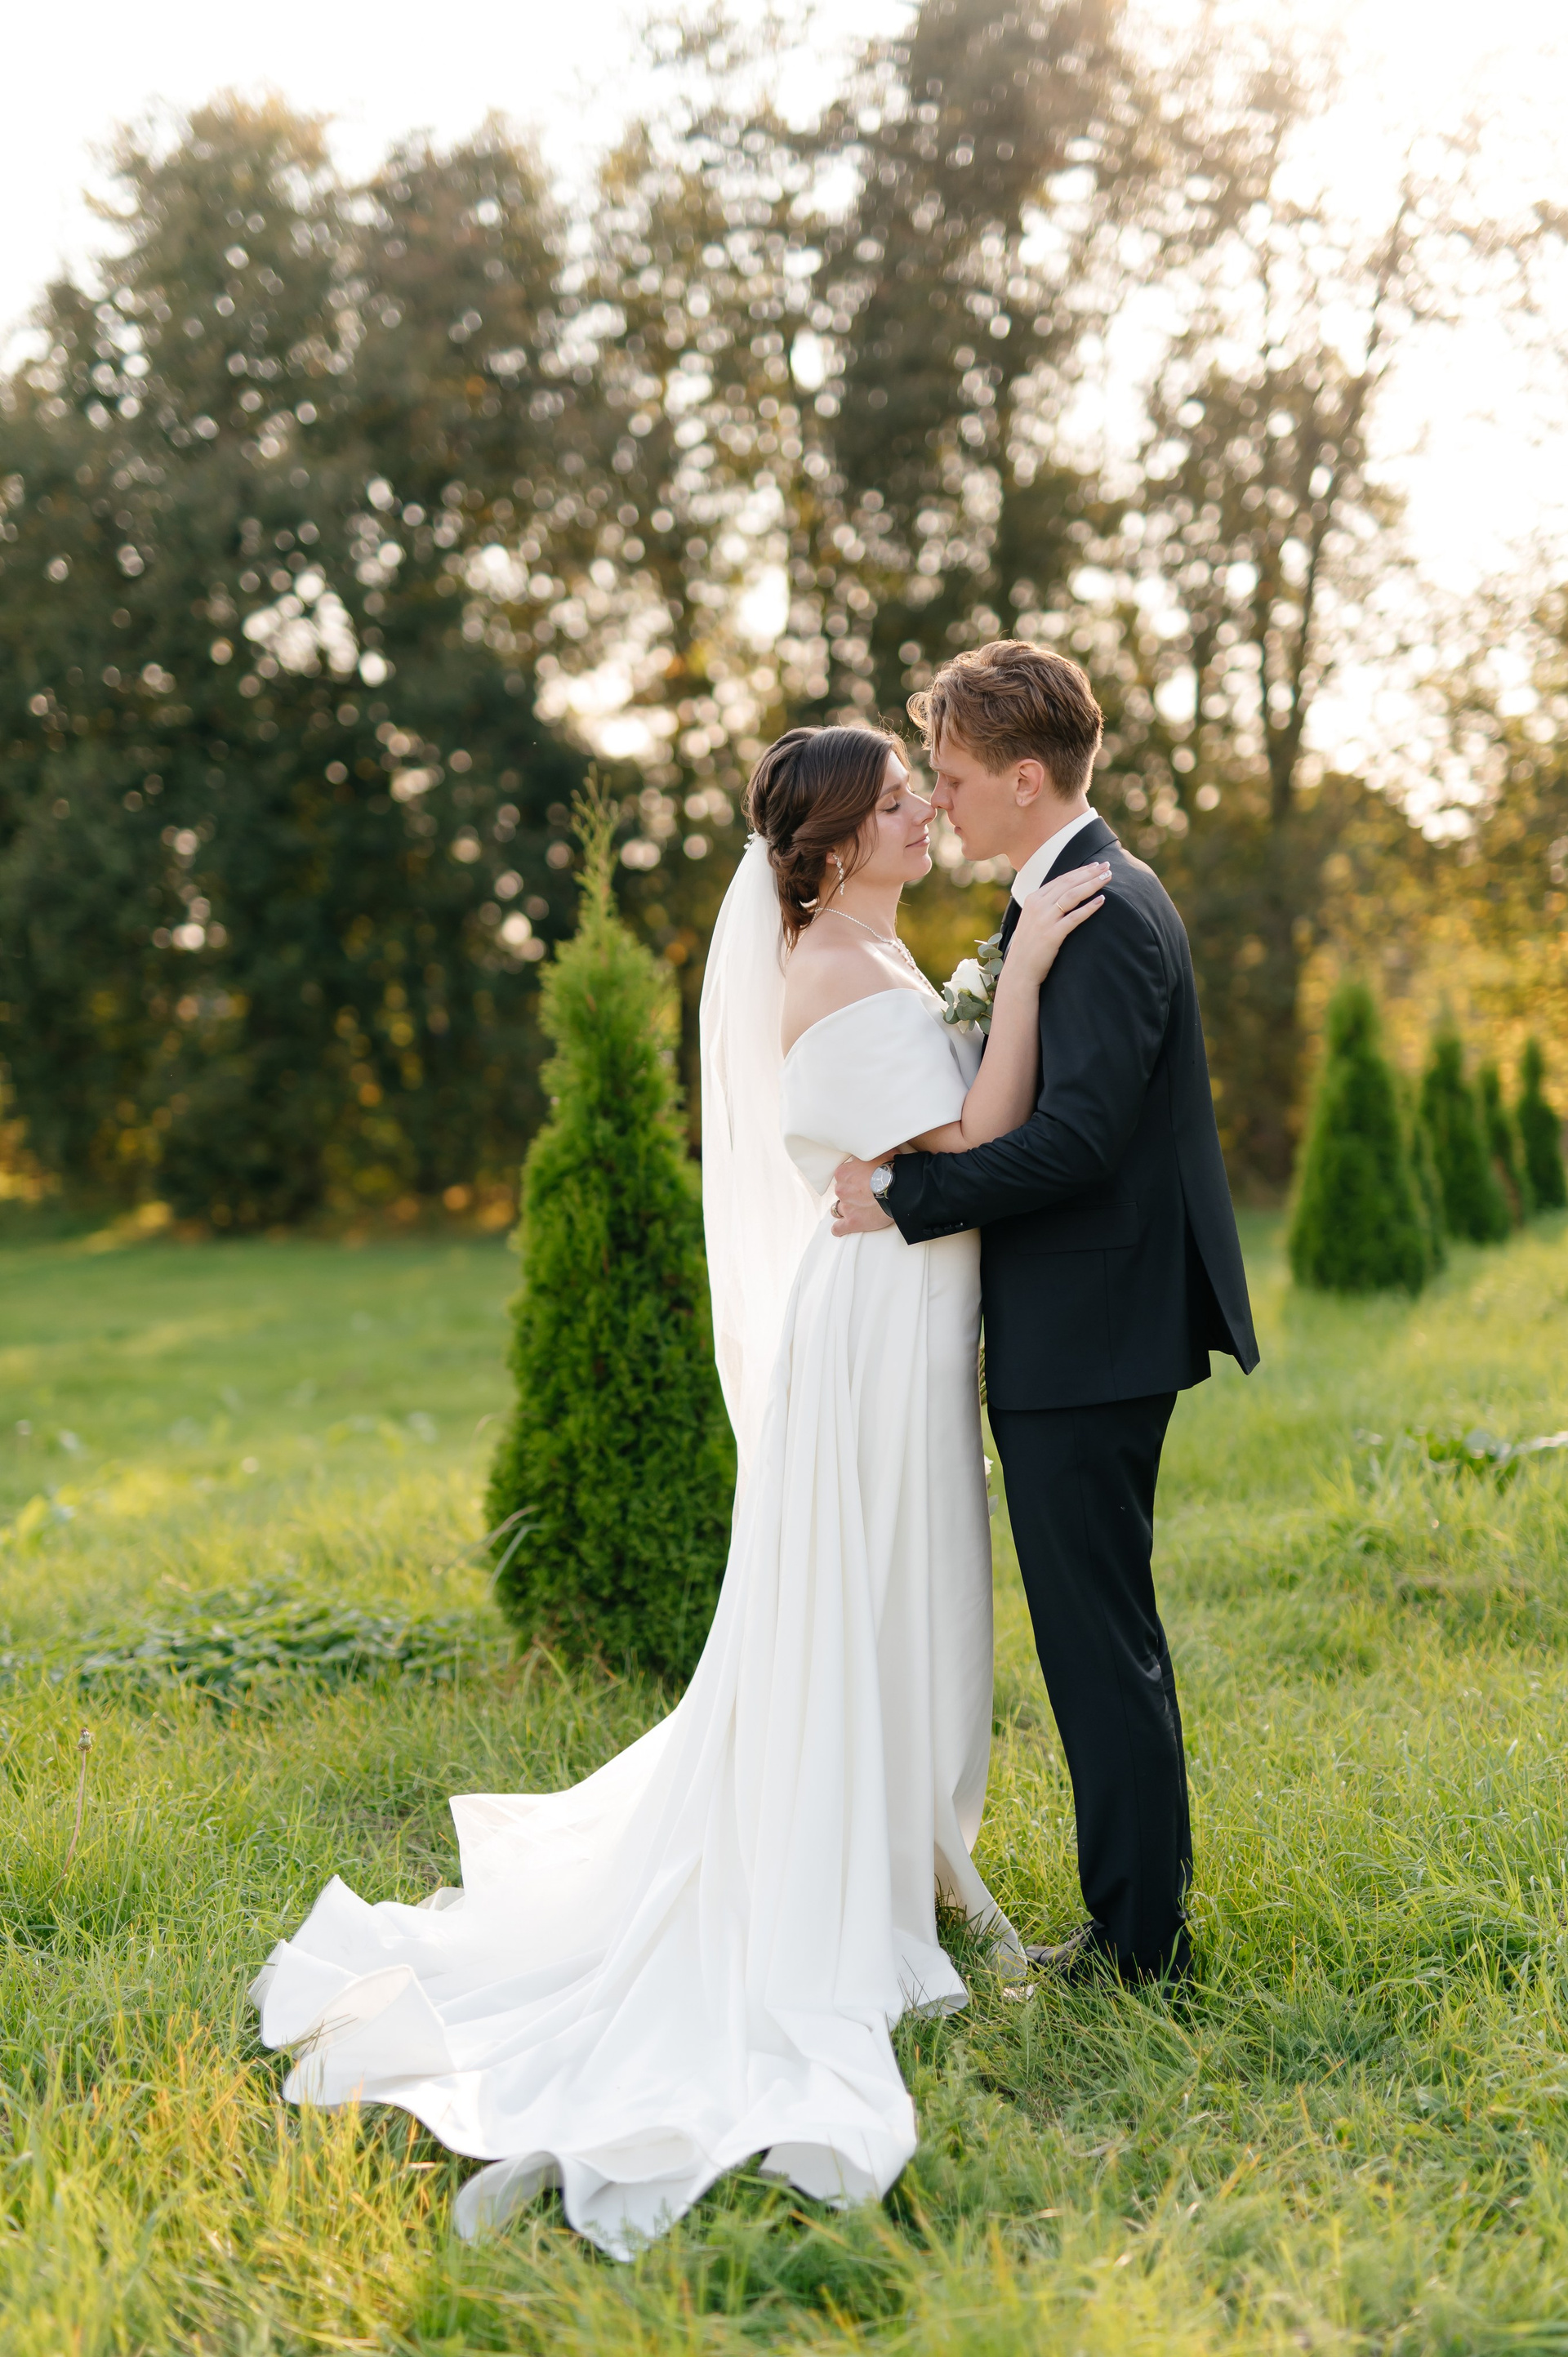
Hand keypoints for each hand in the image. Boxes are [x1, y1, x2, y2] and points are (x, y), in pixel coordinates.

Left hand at [831, 1155, 894, 1235]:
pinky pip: (838, 1228)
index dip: (854, 1178)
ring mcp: (846, 1207)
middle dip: (851, 1193)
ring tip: (858, 1209)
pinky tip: (844, 1227)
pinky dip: (840, 1228)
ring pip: (838, 1209)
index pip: (843, 1175)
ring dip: (847, 1208)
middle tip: (866, 1194)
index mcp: (844, 1172)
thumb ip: (868, 1155)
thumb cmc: (891, 1169)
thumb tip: (870, 1151)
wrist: (899, 1188)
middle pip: (842, 1192)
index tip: (863, 1179)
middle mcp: (841, 1189)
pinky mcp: (852, 1222)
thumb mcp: (878, 1153)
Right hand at [1002, 860, 1109, 987]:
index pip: (1061, 879)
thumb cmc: (1029, 946)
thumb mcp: (1033, 919)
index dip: (1080, 871)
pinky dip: (1089, 908)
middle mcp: (1037, 906)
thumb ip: (1045, 906)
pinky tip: (1102, 901)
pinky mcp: (1052, 935)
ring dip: (1092, 885)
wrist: (1019, 970)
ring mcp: (1044, 920)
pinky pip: (1074, 917)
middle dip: (1089, 873)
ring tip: (1107, 878)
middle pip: (1068, 884)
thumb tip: (1065, 894)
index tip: (1095, 866)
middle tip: (1107, 867)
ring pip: (1072, 896)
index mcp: (1032, 899)